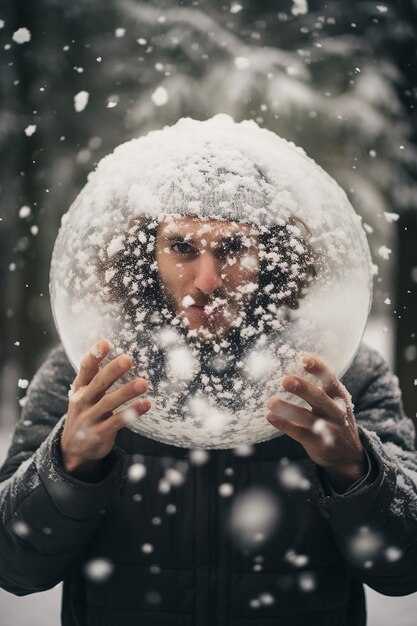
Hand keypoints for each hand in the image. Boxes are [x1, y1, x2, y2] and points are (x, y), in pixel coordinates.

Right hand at [60, 339, 149, 479]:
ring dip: (126, 392)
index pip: (85, 369)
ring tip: (143, 383)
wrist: (73, 449)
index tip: (104, 343)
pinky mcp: (100, 433)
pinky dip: (132, 412)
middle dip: (113, 371)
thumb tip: (116, 352)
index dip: (94, 356)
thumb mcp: (84, 394)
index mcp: (80, 388)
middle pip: (98, 383)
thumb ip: (96, 376)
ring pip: (109, 403)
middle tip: (128, 359)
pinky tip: (147, 404)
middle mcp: (83, 401)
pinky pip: (118, 421)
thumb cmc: (86, 412)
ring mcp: (90, 418)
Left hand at [267, 355, 365, 491]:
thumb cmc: (334, 418)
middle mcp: (336, 411)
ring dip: (288, 409)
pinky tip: (271, 417)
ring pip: (307, 418)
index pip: (331, 379)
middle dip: (303, 388)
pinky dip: (285, 425)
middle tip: (285, 380)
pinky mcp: (319, 444)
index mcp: (340, 396)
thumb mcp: (335, 401)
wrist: (348, 454)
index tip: (304, 358)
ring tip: (271, 401)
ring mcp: (329, 429)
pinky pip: (300, 434)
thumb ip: (319, 387)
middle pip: (319, 398)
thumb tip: (290, 365)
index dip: (319, 368)